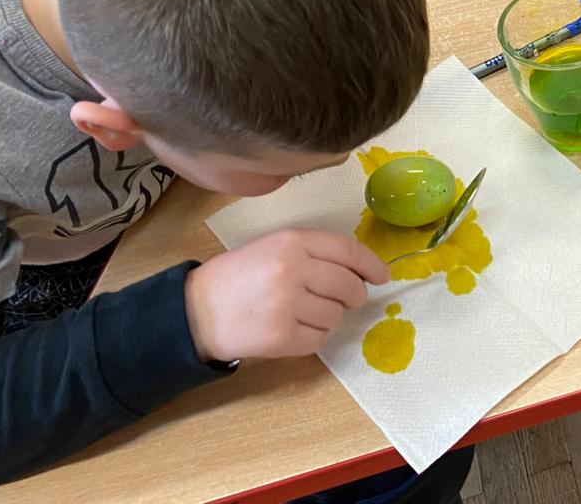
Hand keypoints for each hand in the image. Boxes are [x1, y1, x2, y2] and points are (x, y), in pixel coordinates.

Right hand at [184, 230, 387, 362]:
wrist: (197, 310)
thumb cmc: (241, 275)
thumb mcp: (275, 246)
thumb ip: (315, 252)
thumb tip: (362, 270)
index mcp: (292, 241)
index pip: (349, 251)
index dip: (371, 265)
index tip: (383, 276)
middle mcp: (292, 269)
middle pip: (348, 286)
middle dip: (354, 295)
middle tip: (346, 300)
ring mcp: (287, 304)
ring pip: (336, 316)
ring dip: (328, 317)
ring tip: (302, 312)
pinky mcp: (282, 336)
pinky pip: (319, 339)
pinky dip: (313, 337)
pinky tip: (292, 329)